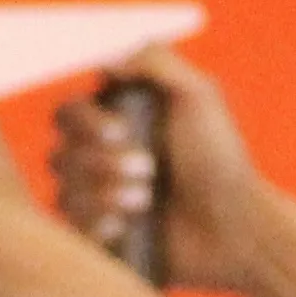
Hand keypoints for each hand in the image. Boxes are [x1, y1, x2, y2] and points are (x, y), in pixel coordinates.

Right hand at [53, 44, 269, 291]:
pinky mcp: (100, 237)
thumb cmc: (221, 159)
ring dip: (103, 193)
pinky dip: (95, 223)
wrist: (235, 226)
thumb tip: (106, 58)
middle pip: (60, 154)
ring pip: (64, 192)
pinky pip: (71, 230)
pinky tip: (124, 226)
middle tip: (148, 171)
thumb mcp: (199, 94)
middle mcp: (101, 158)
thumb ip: (154, 61)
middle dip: (101, 162)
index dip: (85, 122)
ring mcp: (98, 200)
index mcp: (117, 121)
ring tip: (144, 201)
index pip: (68, 113)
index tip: (120, 132)